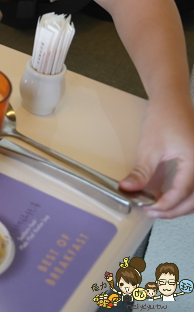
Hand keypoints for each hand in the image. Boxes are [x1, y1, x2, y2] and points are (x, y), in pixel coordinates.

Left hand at [120, 94, 193, 217]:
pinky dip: (184, 195)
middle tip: (152, 213)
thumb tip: (129, 189)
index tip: (149, 209)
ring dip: (180, 205)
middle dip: (174, 210)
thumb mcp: (149, 147)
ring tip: (158, 207)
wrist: (172, 100)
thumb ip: (142, 172)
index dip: (166, 204)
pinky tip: (167, 196)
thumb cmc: (164, 117)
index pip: (182, 191)